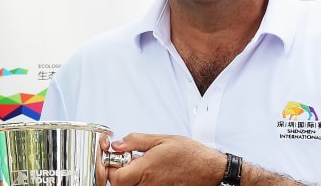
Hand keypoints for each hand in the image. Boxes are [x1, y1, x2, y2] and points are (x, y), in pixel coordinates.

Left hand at [108, 133, 225, 185]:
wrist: (210, 170)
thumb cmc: (190, 155)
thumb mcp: (161, 139)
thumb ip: (135, 141)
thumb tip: (117, 144)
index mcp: (146, 169)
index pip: (115, 177)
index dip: (110, 166)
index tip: (113, 155)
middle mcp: (148, 184)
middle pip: (119, 184)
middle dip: (117, 171)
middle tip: (124, 158)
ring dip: (128, 176)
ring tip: (138, 164)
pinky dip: (139, 181)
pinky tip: (147, 171)